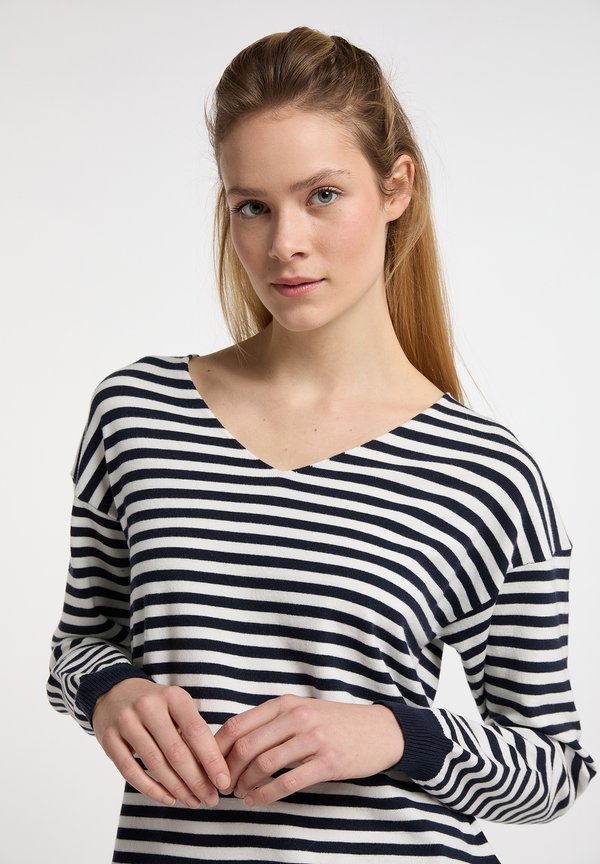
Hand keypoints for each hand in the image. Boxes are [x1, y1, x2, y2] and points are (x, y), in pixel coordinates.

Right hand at [92, 678, 230, 807]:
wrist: (114, 692)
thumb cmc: (156, 705)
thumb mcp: (176, 706)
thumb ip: (192, 731)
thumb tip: (213, 770)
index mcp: (173, 696)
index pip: (196, 731)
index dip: (212, 759)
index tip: (223, 782)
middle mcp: (149, 706)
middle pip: (176, 751)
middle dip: (196, 780)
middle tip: (210, 799)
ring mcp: (126, 722)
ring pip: (155, 763)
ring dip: (177, 788)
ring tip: (193, 801)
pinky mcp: (108, 739)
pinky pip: (130, 771)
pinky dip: (151, 789)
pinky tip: (168, 798)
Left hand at [214, 694, 404, 806]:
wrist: (379, 730)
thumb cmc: (334, 723)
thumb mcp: (301, 711)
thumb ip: (271, 722)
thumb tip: (231, 742)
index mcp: (285, 703)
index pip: (237, 724)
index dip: (217, 748)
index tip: (210, 766)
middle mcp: (296, 716)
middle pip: (246, 745)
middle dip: (227, 770)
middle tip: (223, 786)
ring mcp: (313, 738)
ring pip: (264, 763)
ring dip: (245, 784)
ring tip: (240, 795)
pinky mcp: (328, 762)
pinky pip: (288, 782)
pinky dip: (266, 795)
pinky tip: (258, 800)